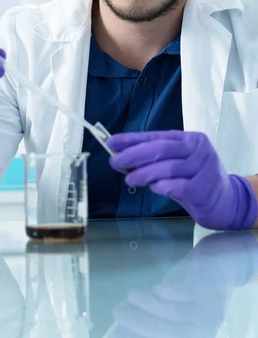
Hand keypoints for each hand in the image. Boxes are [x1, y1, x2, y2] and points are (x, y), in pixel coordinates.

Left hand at [106, 130, 256, 229]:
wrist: (226, 201)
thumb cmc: (195, 179)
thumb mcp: (178, 163)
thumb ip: (156, 159)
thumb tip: (123, 157)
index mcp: (190, 139)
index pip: (156, 136)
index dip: (132, 139)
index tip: (111, 142)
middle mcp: (198, 150)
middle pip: (160, 149)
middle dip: (133, 155)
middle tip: (114, 161)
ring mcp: (202, 169)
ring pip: (167, 167)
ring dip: (143, 173)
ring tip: (130, 180)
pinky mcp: (203, 189)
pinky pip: (176, 186)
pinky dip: (161, 186)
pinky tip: (153, 188)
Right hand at [112, 231, 257, 337]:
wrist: (222, 259)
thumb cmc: (193, 284)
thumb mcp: (171, 301)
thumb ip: (150, 315)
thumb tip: (118, 327)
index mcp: (195, 335)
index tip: (116, 334)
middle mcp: (206, 327)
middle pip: (170, 330)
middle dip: (141, 323)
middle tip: (118, 312)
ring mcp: (212, 308)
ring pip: (176, 313)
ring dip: (150, 305)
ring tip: (131, 294)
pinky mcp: (213, 287)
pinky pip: (190, 293)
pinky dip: (172, 292)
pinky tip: (157, 287)